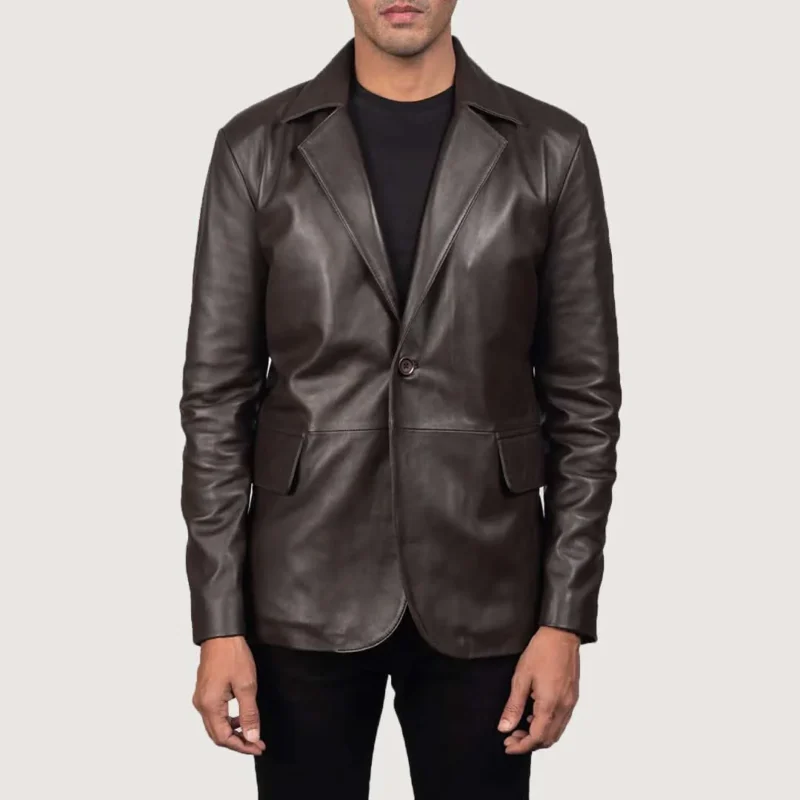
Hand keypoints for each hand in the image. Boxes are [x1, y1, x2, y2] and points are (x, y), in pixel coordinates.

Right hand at [192, 636, 265, 755]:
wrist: (221, 635)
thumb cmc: (232, 655)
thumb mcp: (246, 685)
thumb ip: (249, 714)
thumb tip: (252, 736)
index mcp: (209, 705)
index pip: (224, 737)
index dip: (242, 746)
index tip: (258, 747)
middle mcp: (201, 704)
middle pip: (218, 734)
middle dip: (238, 741)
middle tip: (257, 743)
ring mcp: (201, 698)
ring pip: (216, 725)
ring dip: (233, 731)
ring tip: (251, 730)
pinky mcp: (205, 691)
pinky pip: (215, 714)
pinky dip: (228, 719)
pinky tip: (240, 715)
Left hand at [497, 626, 579, 753]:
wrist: (562, 634)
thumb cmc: (541, 651)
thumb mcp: (521, 678)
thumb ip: (514, 705)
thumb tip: (505, 727)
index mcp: (550, 705)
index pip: (536, 737)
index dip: (521, 746)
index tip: (508, 746)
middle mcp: (564, 707)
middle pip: (548, 739)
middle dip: (529, 743)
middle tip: (511, 738)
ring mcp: (570, 703)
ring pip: (556, 732)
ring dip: (539, 735)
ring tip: (520, 728)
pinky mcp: (573, 696)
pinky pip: (562, 720)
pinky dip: (548, 725)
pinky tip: (535, 716)